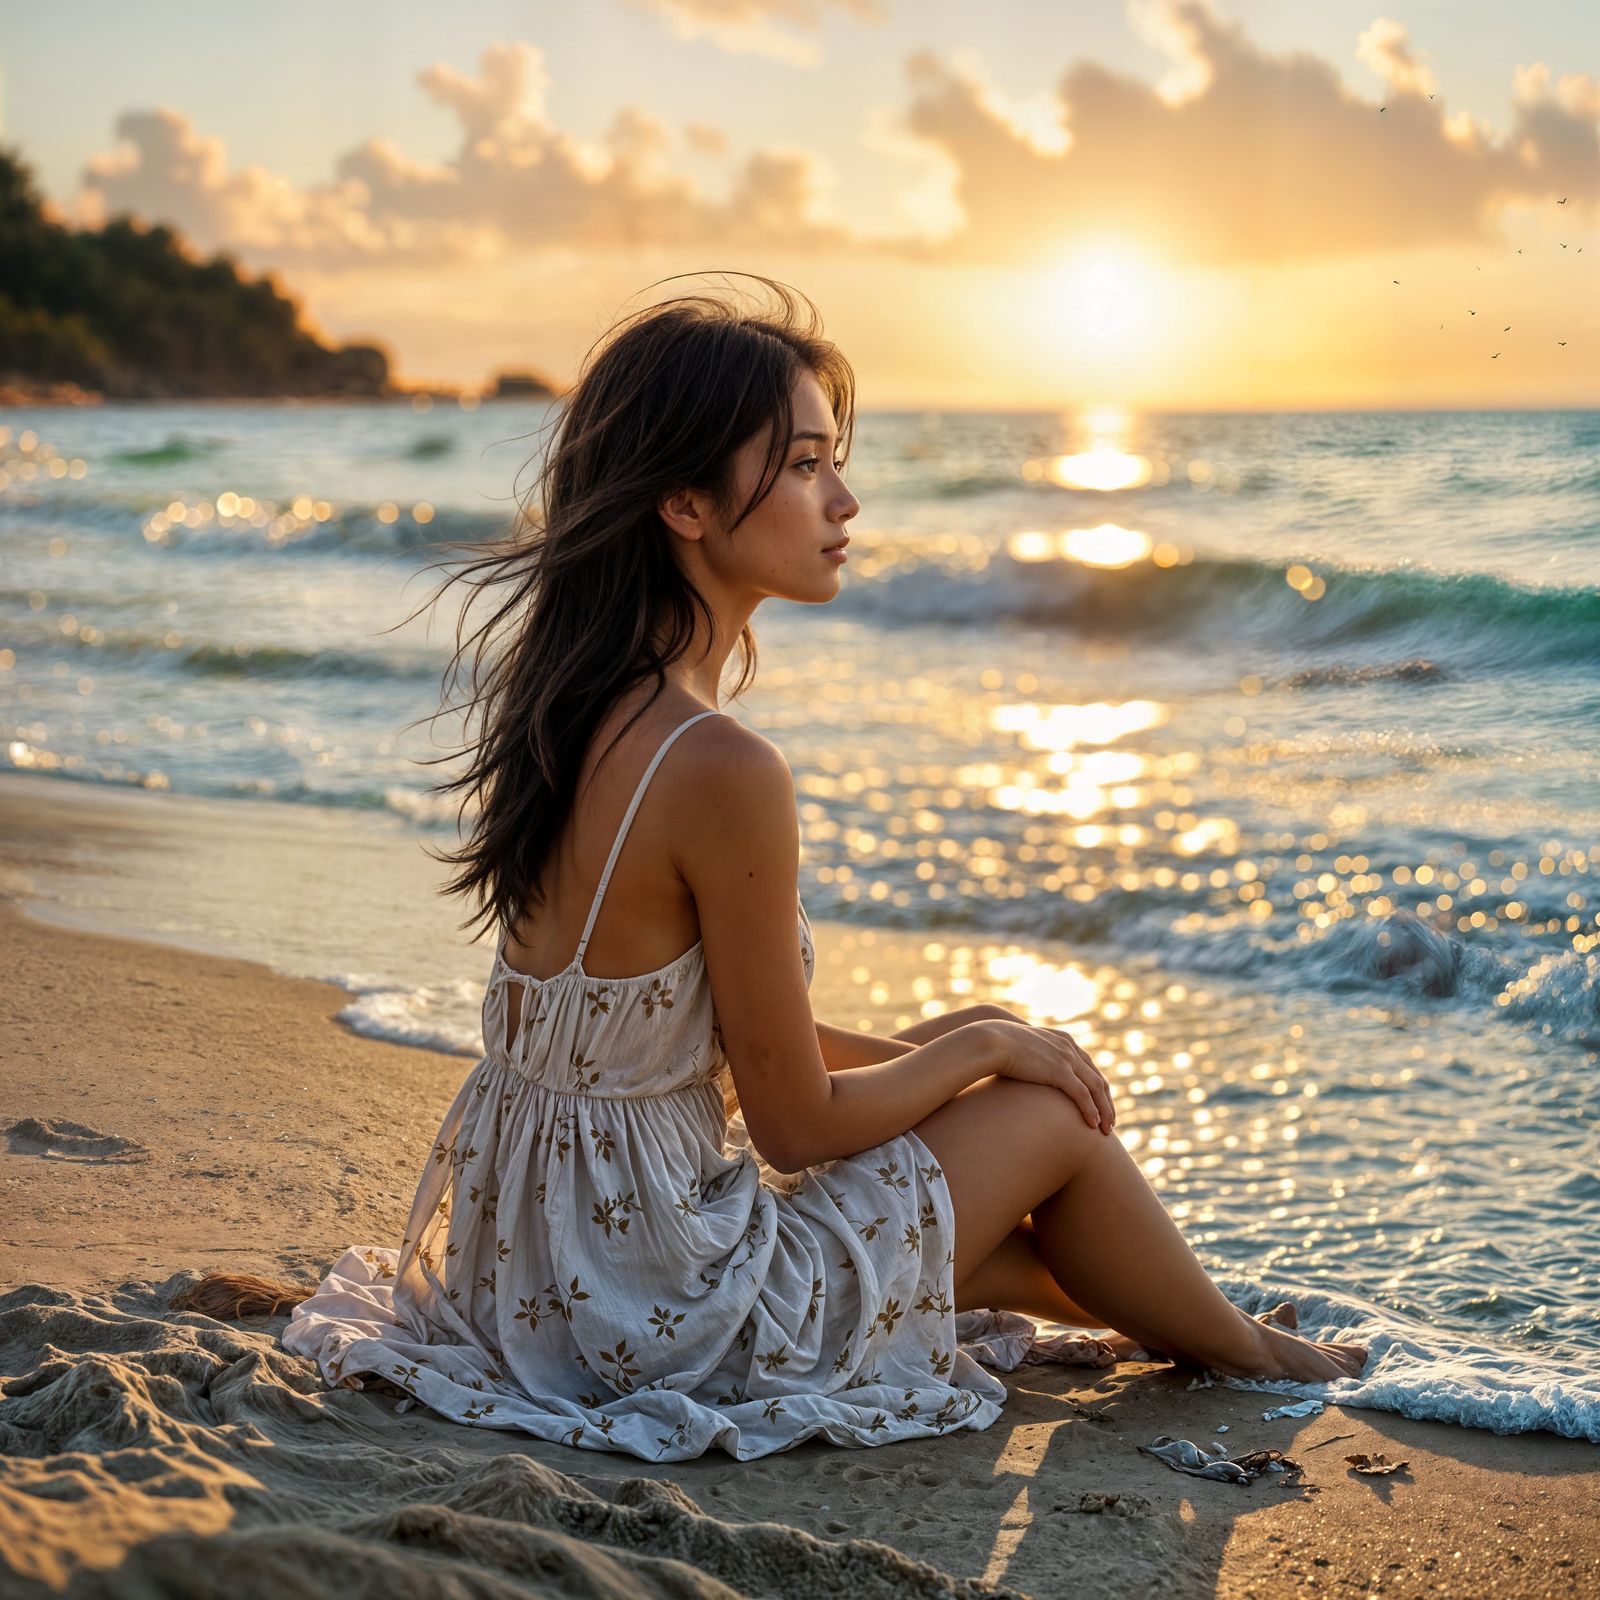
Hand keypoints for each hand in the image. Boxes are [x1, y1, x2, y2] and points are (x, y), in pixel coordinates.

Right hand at [979, 1018, 1116, 1134]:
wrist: (992, 1041)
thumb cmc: (1000, 1046)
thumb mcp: (1024, 1049)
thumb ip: (1033, 1058)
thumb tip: (1029, 1073)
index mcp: (1064, 1041)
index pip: (1090, 1068)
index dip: (1098, 1089)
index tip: (1101, 1106)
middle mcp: (1070, 1048)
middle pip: (1098, 1079)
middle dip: (1106, 1103)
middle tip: (1109, 1122)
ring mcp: (1066, 1059)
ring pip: (1096, 1089)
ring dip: (1104, 1111)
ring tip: (1106, 1129)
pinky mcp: (1059, 1072)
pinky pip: (1082, 1095)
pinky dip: (1091, 1110)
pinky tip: (1093, 1124)